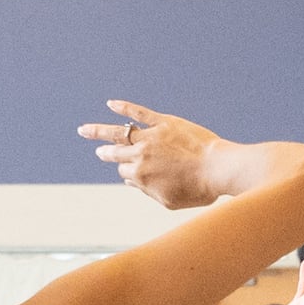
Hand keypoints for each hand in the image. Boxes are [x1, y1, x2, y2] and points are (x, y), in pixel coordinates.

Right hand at [79, 102, 230, 209]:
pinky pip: (138, 112)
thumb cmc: (198, 189)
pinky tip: (111, 103)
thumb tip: (130, 181)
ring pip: (119, 133)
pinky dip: (123, 107)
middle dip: (106, 153)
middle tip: (100, 152)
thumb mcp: (169, 200)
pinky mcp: (163, 122)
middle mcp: (140, 156)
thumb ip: (147, 191)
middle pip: (116, 153)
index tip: (136, 173)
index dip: (128, 173)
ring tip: (85, 130)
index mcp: (140, 177)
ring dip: (100, 132)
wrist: (217, 169)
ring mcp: (150, 137)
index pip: (124, 172)